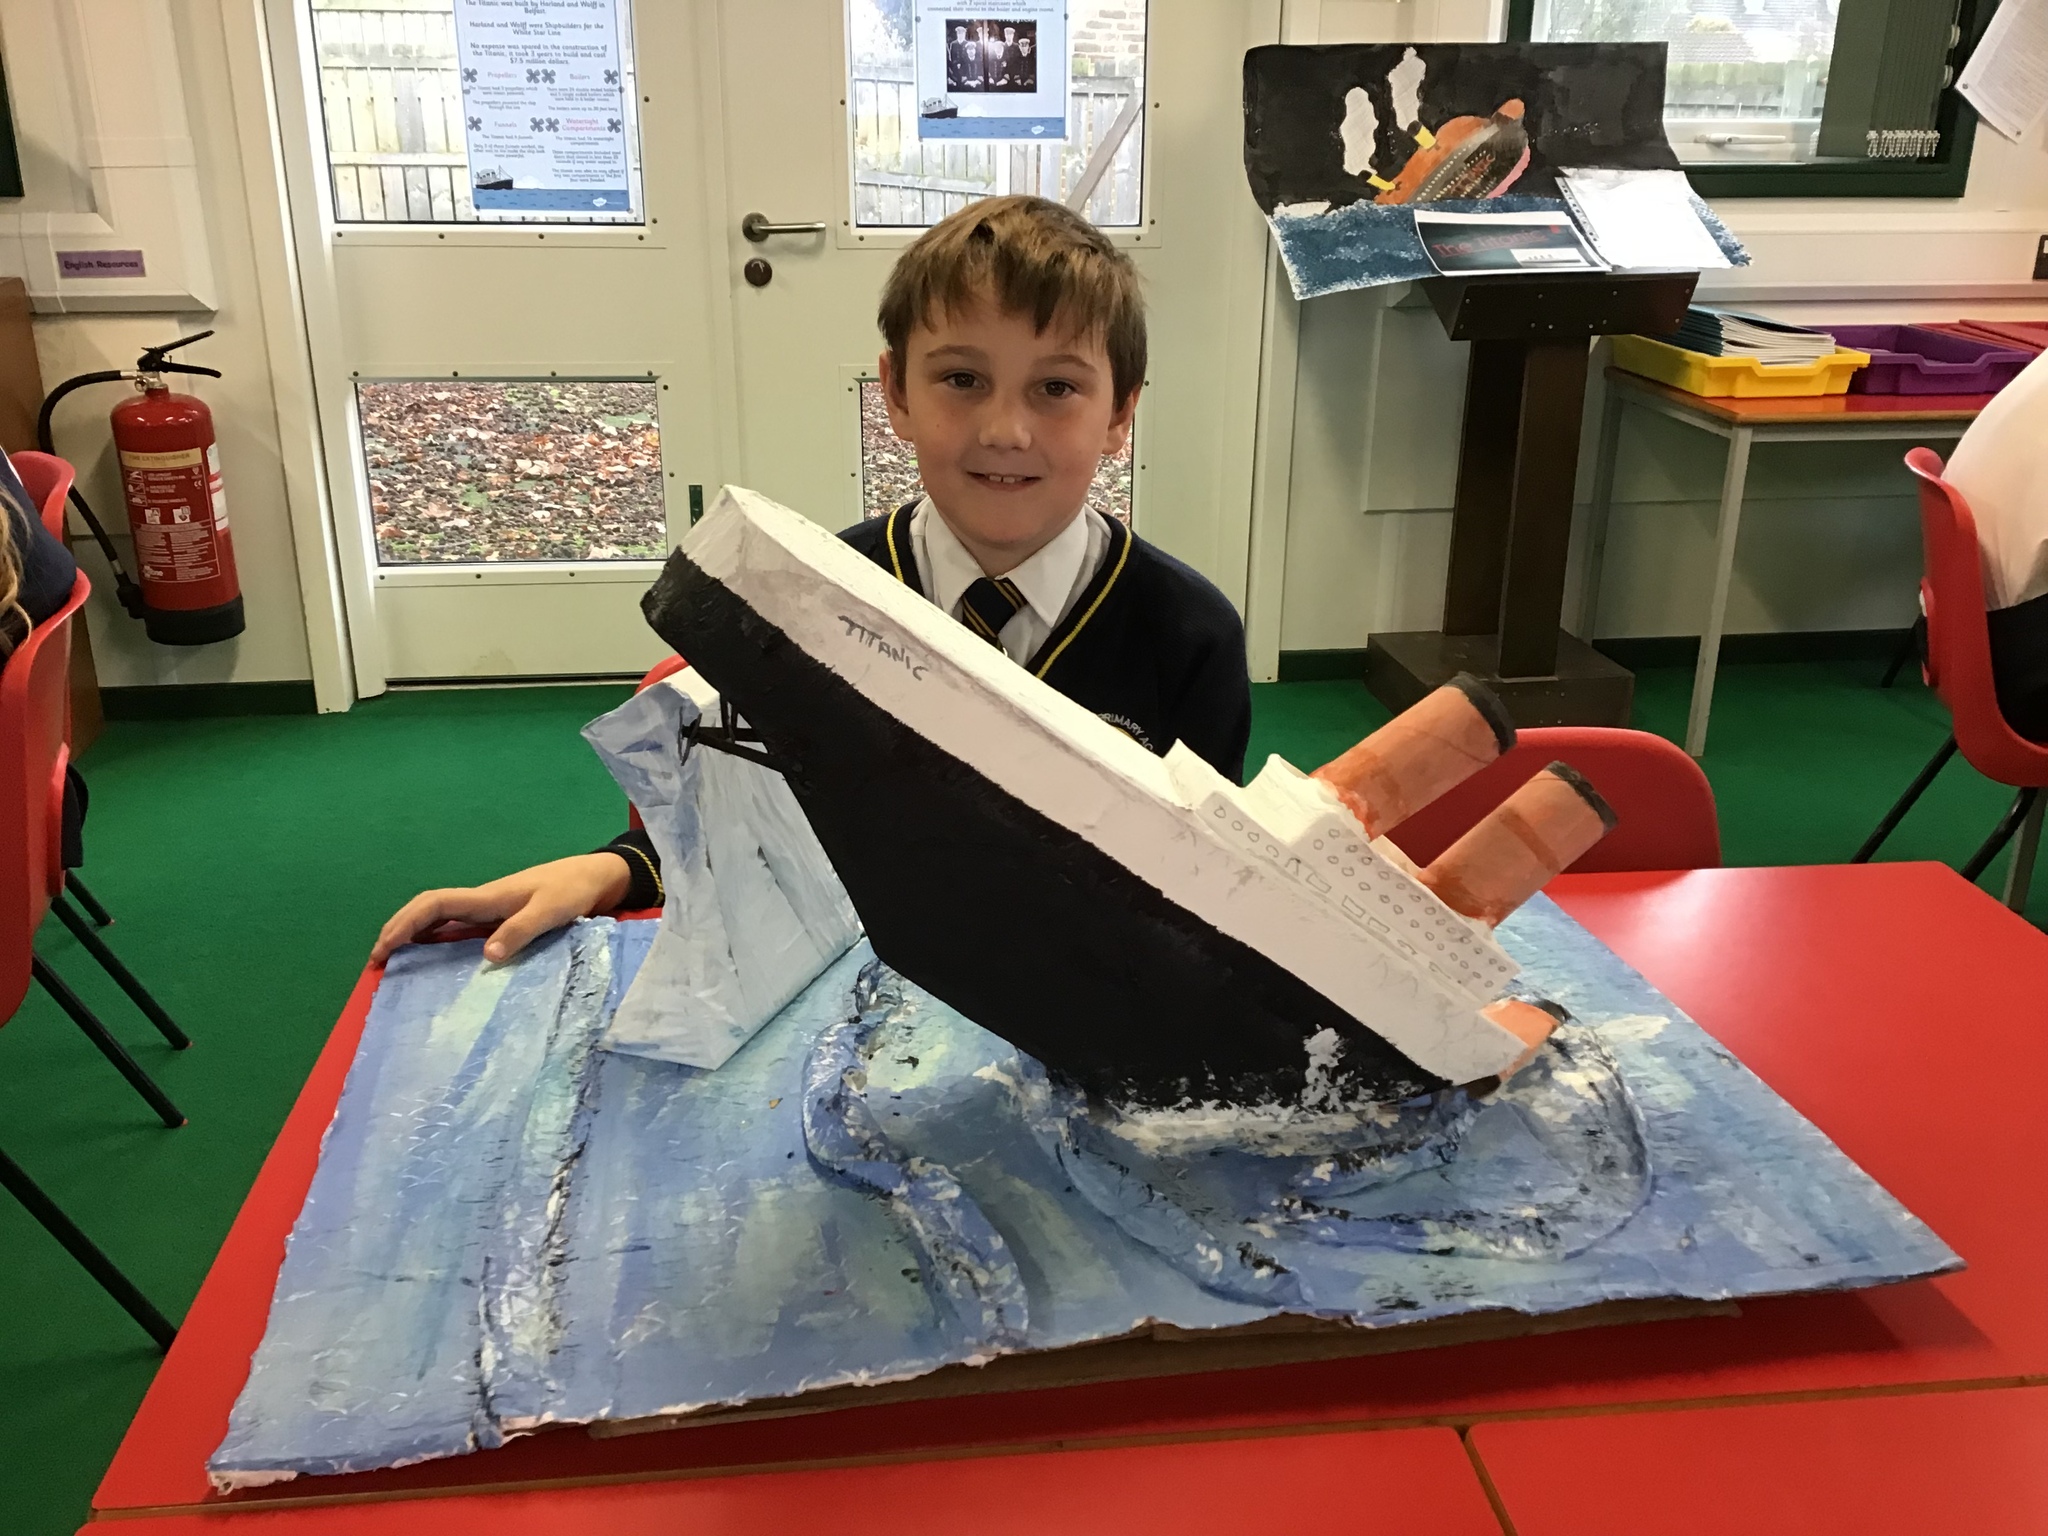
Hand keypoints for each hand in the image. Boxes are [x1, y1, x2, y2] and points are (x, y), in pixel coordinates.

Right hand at [371, 852, 633, 965]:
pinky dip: (437, 939)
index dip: (404, 925)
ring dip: (413, 936)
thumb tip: (485, 955)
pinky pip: (458, 927)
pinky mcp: (500, 917)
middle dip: (398, 931)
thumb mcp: (551, 912)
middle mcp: (481, 901)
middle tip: (377, 963)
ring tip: (395, 964)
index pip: (434, 905)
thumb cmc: (573, 891)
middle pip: (427, 910)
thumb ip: (521, 931)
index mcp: (487, 897)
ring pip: (439, 918)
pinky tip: (432, 959)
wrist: (595, 877)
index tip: (383, 950)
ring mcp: (489, 909)